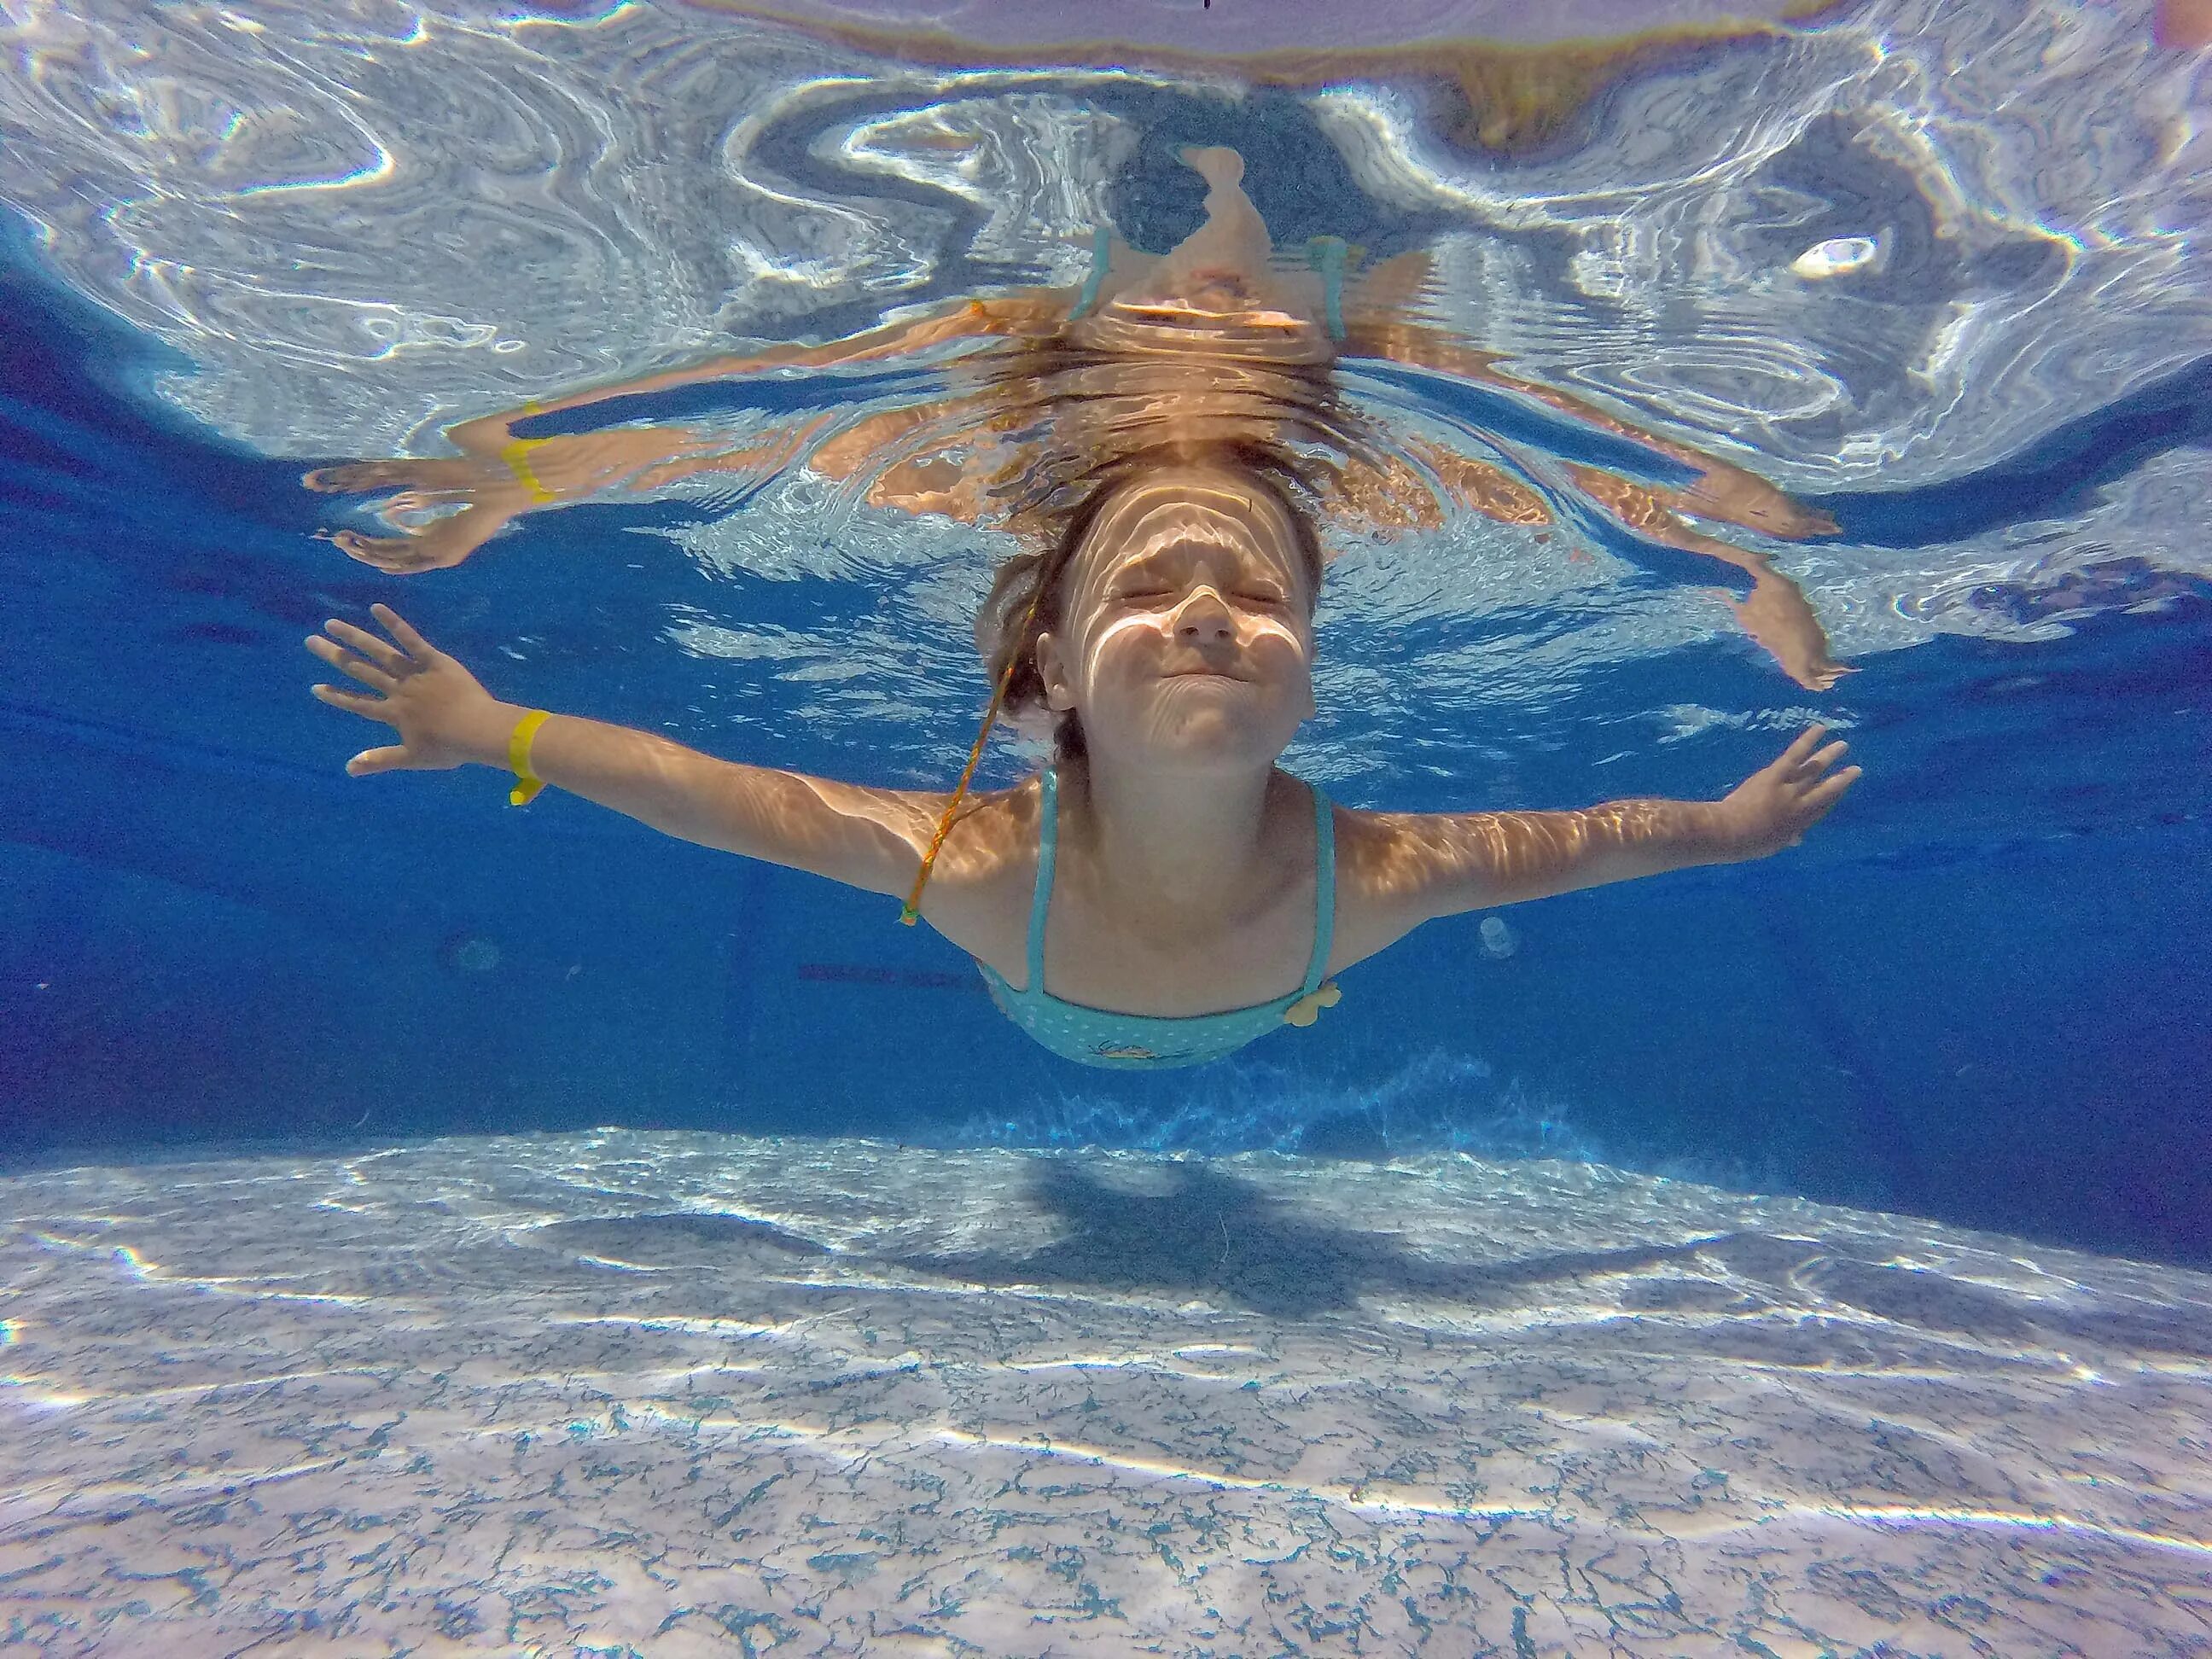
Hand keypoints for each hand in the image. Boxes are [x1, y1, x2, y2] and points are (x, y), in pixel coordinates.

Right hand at [306, 604, 518, 774]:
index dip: (336, 697)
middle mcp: (397, 690)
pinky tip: (376, 608)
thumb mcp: (412, 759)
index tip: (315, 687)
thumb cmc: (449, 747)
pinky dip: (394, 623)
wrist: (477, 730)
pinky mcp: (433, 660)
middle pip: (361, 671)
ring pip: (379, 652)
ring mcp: (414, 673)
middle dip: (335, 656)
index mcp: (393, 713)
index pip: (358, 704)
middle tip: (311, 641)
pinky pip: (411, 639)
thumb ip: (379, 760)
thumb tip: (347, 768)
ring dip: (354, 637)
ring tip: (331, 623)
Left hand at [1715, 725, 1861, 858]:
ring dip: (1829, 756)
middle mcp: (1801, 805)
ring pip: (1814, 769)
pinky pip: (1795, 754)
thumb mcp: (1772, 845)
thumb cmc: (1747, 843)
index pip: (1822, 809)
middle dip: (1843, 779)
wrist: (1729, 832)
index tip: (1842, 790)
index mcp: (1800, 825)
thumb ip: (1786, 838)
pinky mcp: (1776, 774)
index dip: (1834, 799)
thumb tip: (1797, 839)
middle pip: (1826, 789)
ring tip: (1843, 745)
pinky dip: (1808, 740)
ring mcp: (1790, 788)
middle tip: (1856, 769)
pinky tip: (1819, 729)